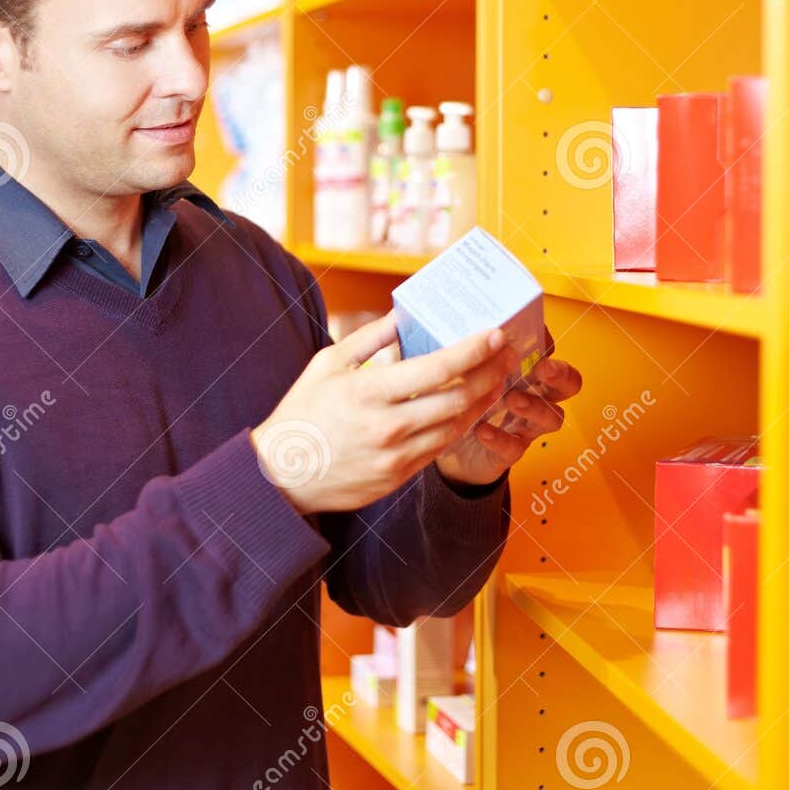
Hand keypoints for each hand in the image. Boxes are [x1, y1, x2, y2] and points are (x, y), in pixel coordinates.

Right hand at [251, 312, 520, 513]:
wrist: (281, 474)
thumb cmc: (303, 412)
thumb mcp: (328, 364)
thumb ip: (370, 338)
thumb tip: (402, 313)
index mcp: (369, 391)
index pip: (437, 368)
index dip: (473, 350)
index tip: (495, 334)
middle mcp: (388, 425)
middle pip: (458, 398)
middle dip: (491, 374)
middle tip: (507, 356)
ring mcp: (396, 456)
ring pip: (456, 426)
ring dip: (482, 402)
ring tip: (497, 380)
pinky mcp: (398, 477)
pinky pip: (440, 448)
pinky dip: (459, 426)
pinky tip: (469, 409)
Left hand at [434, 327, 581, 487]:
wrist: (449, 445)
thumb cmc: (462, 399)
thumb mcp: (465, 371)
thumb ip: (472, 354)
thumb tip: (467, 332)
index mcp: (525, 371)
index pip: (549, 351)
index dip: (548, 342)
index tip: (535, 335)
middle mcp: (534, 396)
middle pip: (568, 384)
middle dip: (560, 374)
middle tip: (542, 368)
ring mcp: (526, 425)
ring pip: (552, 418)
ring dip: (535, 406)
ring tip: (511, 399)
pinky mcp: (511, 450)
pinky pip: (516, 447)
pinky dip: (501, 439)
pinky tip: (482, 430)